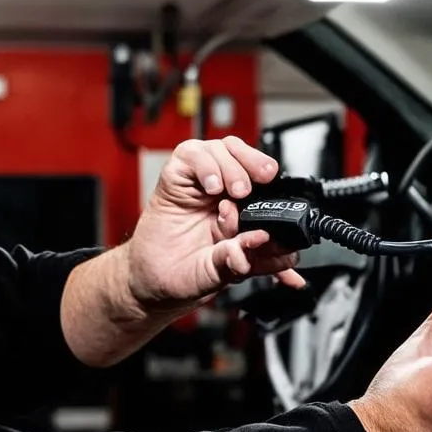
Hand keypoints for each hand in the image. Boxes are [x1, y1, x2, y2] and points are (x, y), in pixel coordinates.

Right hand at [125, 136, 304, 313]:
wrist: (151, 282)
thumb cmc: (187, 274)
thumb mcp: (226, 273)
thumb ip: (251, 260)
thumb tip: (278, 250)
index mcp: (242, 211)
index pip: (264, 181)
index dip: (273, 183)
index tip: (280, 201)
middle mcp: (222, 192)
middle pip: (247, 155)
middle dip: (258, 164)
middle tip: (260, 182)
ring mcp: (199, 182)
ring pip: (224, 148)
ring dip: (235, 167)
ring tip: (235, 193)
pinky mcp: (175, 177)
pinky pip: (193, 154)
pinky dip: (207, 166)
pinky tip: (211, 188)